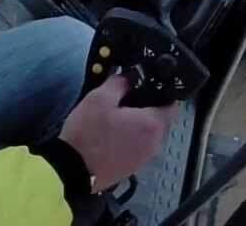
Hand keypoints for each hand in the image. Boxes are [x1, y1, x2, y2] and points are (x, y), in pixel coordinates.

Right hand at [59, 75, 179, 191]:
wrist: (73, 170)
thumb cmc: (88, 134)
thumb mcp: (100, 98)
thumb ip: (119, 82)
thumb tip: (129, 77)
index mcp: (152, 124)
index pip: (173, 104)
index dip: (162, 92)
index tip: (148, 87)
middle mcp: (154, 143)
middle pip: (160, 120)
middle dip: (147, 108)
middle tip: (125, 100)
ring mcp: (144, 158)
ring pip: (148, 134)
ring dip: (137, 124)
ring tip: (115, 117)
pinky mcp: (132, 168)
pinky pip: (138, 147)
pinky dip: (129, 139)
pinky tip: (110, 134)